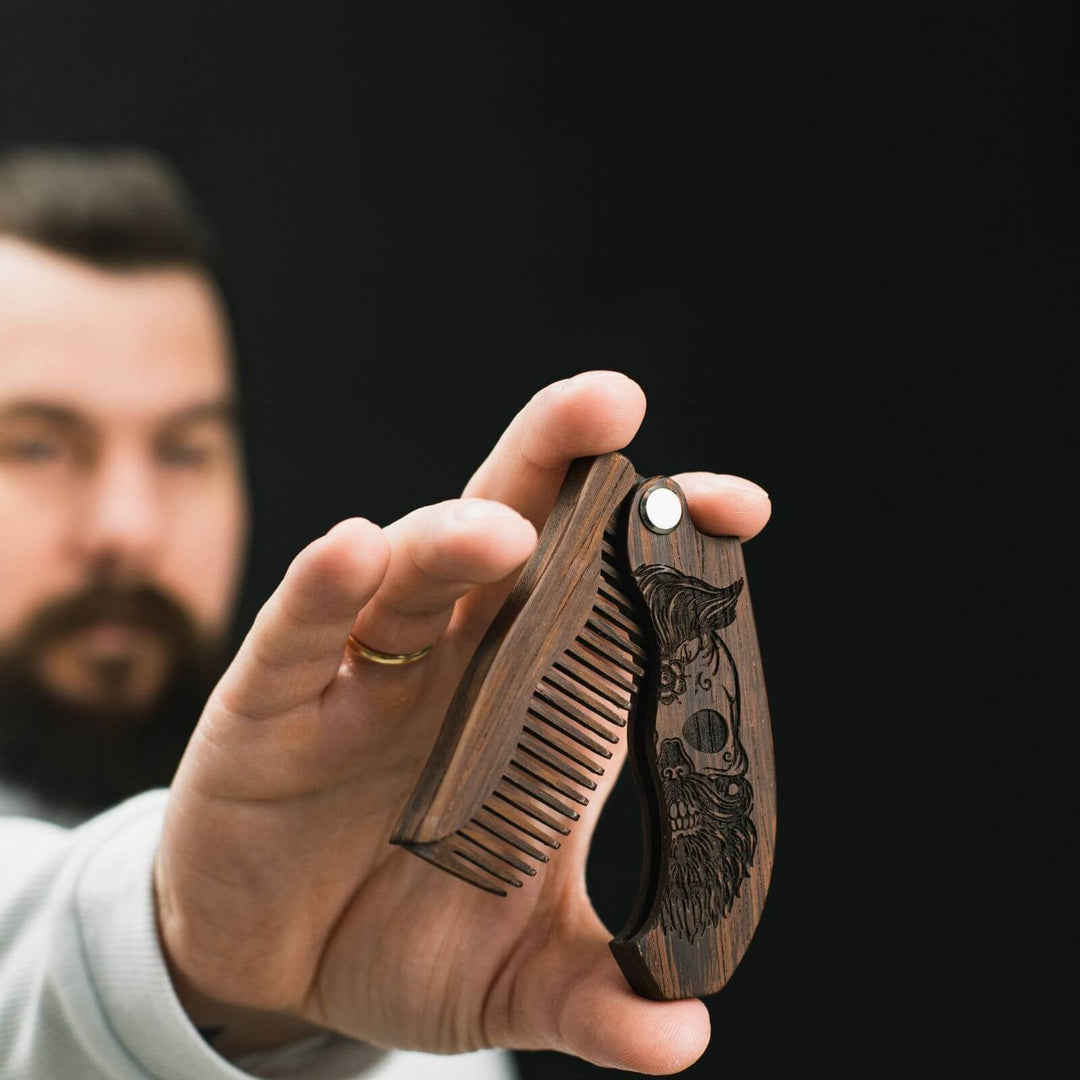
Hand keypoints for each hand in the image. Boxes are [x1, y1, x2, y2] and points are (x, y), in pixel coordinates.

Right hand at [154, 371, 771, 1072]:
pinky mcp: (272, 703)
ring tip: (499, 532)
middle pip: (512, 531)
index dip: (667, 547)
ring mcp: (365, 675)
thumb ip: (594, 997)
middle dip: (558, 463)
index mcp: (534, 704)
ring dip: (451, 539)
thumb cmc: (406, 933)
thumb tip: (685, 1040)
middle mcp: (458, 663)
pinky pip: (302, 633)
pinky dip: (327, 590)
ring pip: (412, 576)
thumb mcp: (510, 976)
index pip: (608, 596)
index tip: (736, 509)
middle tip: (614, 403)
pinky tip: (355, 552)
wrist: (277, 962)